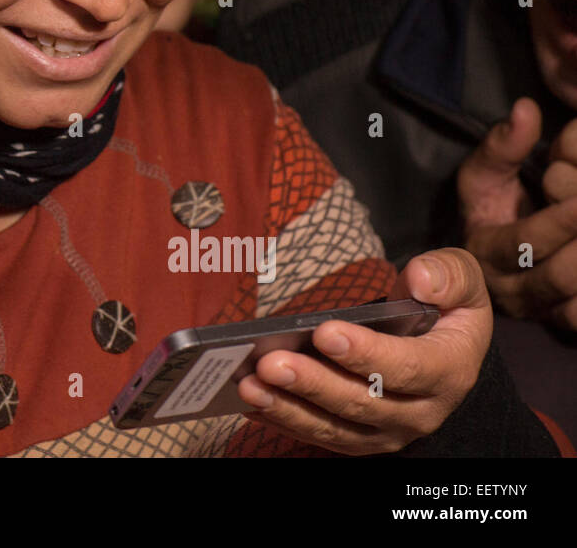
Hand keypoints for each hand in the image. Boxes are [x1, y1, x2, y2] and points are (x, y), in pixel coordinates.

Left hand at [237, 249, 490, 454]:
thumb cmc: (444, 307)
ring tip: (250, 384)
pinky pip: (319, 436)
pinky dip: (283, 419)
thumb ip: (448, 275)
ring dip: (289, 408)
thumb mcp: (463, 280)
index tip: (324, 332)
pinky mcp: (359, 439)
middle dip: (313, 383)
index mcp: (448, 371)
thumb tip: (422, 281)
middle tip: (271, 362)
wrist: (444, 346)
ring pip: (335, 428)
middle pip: (362, 403)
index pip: (407, 367)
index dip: (365, 353)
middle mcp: (420, 412)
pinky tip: (252, 400)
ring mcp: (388, 431)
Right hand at [458, 97, 576, 325]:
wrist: (497, 257)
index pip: (524, 242)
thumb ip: (504, 146)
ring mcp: (538, 311)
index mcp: (484, 251)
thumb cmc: (494, 208)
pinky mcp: (561, 322)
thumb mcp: (487, 175)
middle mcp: (508, 289)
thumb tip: (525, 110)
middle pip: (557, 276)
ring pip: (573, 303)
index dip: (559, 223)